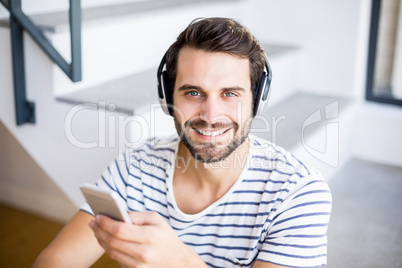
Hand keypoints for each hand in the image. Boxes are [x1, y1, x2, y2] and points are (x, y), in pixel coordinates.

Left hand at [89, 211, 206, 267]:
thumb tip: (118, 215)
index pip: (120, 229)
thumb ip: (137, 216)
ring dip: (101, 241)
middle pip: (113, 242)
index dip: (106, 223)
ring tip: (97, 231)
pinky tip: (107, 241)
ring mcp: (139, 266)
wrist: (178, 262)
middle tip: (92, 223)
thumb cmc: (166, 238)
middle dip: (99, 231)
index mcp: (150, 236)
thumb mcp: (157, 220)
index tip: (98, 216)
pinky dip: (110, 250)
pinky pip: (117, 260)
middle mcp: (144, 253)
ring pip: (112, 253)